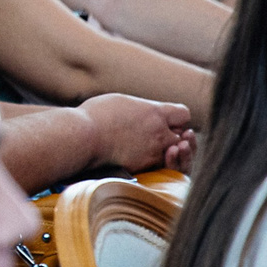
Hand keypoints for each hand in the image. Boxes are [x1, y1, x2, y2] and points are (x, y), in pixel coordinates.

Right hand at [81, 94, 195, 172]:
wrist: (83, 136)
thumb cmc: (95, 115)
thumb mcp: (122, 101)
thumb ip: (141, 107)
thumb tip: (145, 111)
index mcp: (155, 112)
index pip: (183, 114)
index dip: (176, 117)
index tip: (164, 119)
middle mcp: (159, 132)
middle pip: (181, 135)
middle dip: (172, 134)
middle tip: (157, 134)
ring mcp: (152, 151)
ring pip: (171, 153)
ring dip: (164, 150)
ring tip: (147, 145)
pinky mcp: (142, 166)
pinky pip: (156, 165)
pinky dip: (152, 161)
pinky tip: (137, 154)